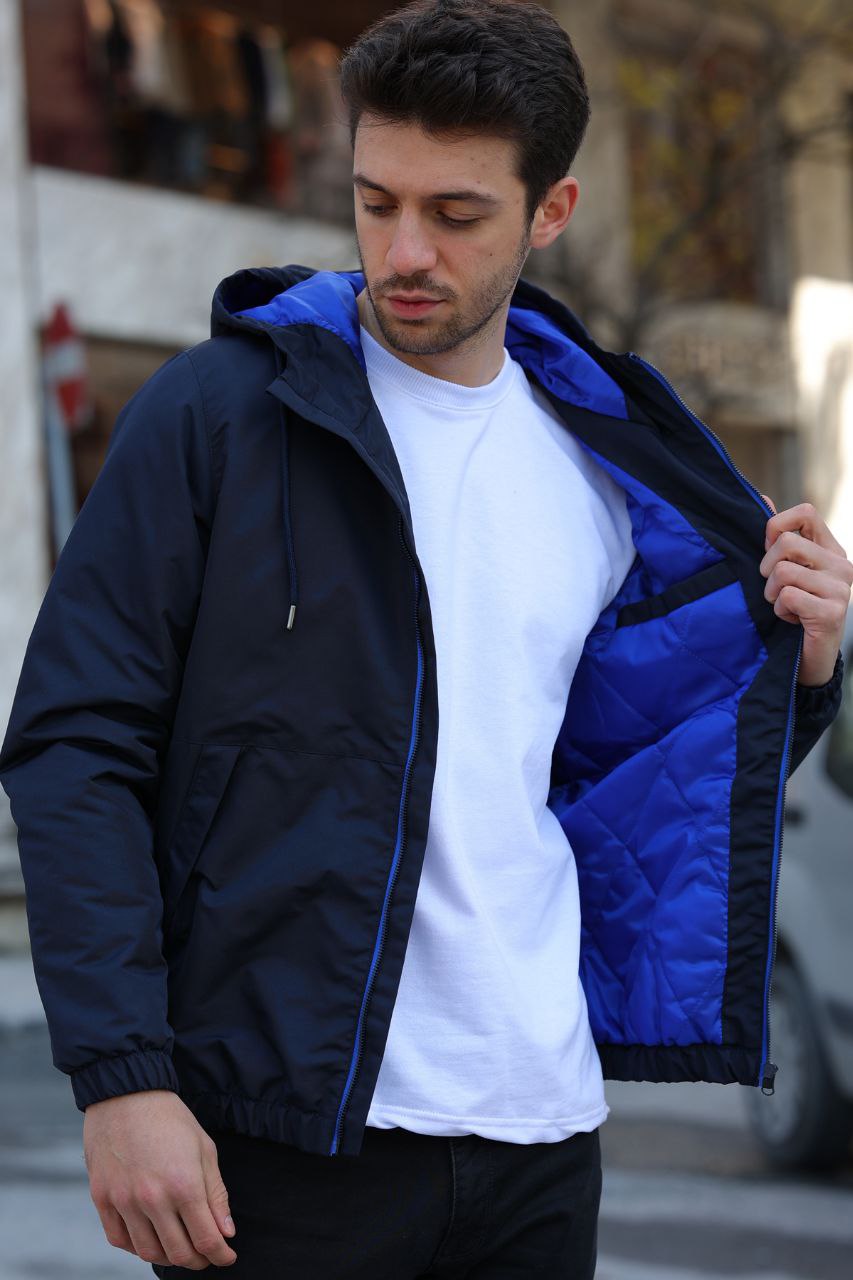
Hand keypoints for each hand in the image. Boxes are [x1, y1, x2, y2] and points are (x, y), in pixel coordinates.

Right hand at [83, 1089, 237, 1269]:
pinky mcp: (102, 1198)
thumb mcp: (204, 1149)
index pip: (207, 1239)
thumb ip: (216, 1194)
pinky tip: (151, 1238)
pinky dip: (137, 1247)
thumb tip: (226, 1232)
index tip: (227, 1257)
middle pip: (179, 1253)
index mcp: (184, 1184)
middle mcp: (153, 1198)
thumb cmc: (170, 1118)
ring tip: (181, 1247)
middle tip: (207, 1255)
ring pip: (149, 1252)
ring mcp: (124, 1201)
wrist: (126, 1094)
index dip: (221, 1255)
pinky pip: (119, 1239)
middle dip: (198, 1260)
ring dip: (169, 1257)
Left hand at [759, 497, 852, 685]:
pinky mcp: (831, 612)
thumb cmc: (793, 609)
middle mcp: (842, 564)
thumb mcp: (784, 569)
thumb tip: (762, 498)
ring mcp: (840, 588)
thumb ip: (776, 536)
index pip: (805, 512)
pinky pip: (787, 596)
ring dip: (772, 593)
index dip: (776, 527)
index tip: (770, 550)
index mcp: (830, 549)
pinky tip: (794, 619)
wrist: (809, 657)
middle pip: (786, 543)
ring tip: (786, 605)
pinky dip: (780, 611)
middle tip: (776, 588)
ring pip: (783, 571)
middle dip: (767, 568)